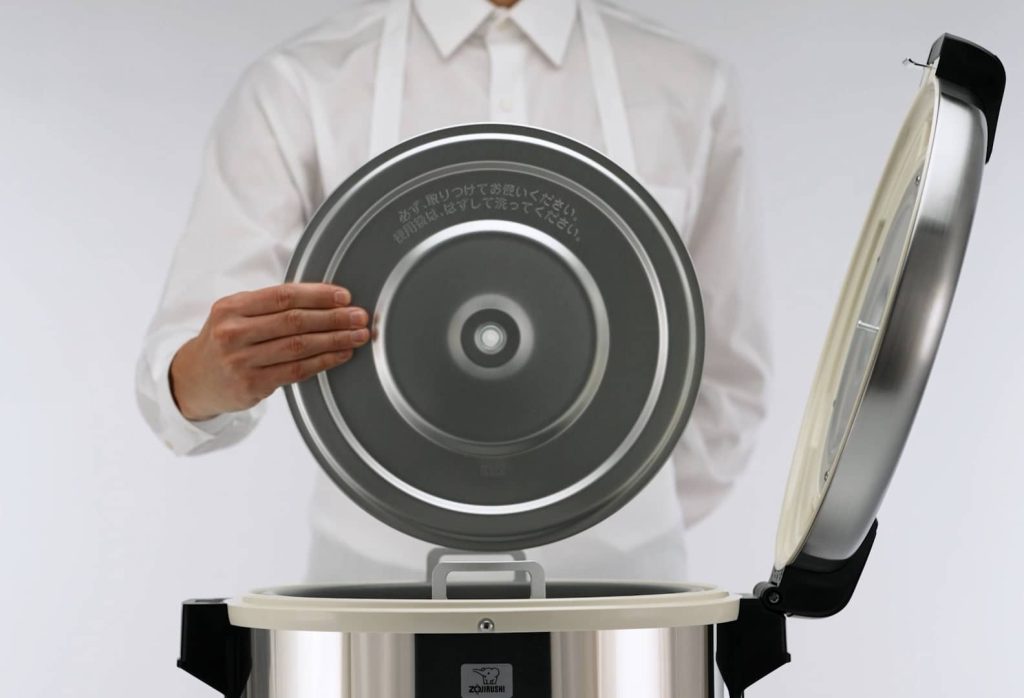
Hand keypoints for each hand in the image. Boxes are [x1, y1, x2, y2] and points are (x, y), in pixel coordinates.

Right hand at [170, 283, 369, 420]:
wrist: (193, 379)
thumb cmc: (225, 340)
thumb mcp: (234, 314)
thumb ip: (269, 305)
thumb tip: (324, 298)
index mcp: (231, 308)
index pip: (282, 296)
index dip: (317, 295)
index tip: (344, 296)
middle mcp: (233, 333)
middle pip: (294, 321)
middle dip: (333, 318)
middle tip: (359, 316)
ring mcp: (241, 362)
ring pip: (299, 347)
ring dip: (335, 340)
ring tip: (358, 335)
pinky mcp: (251, 386)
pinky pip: (296, 371)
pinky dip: (324, 362)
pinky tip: (341, 355)